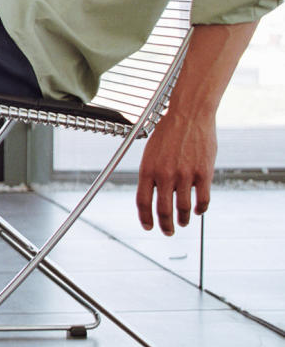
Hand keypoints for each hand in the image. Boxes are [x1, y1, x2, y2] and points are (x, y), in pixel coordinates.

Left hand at [135, 108, 214, 235]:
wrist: (189, 114)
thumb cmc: (169, 132)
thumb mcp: (151, 152)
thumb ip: (152, 174)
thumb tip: (153, 195)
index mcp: (148, 169)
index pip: (142, 202)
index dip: (145, 218)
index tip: (148, 227)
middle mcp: (164, 174)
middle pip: (163, 210)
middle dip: (165, 226)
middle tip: (168, 232)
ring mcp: (185, 174)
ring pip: (183, 208)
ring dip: (183, 220)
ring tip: (183, 222)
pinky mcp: (203, 173)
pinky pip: (203, 199)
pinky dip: (200, 209)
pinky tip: (198, 210)